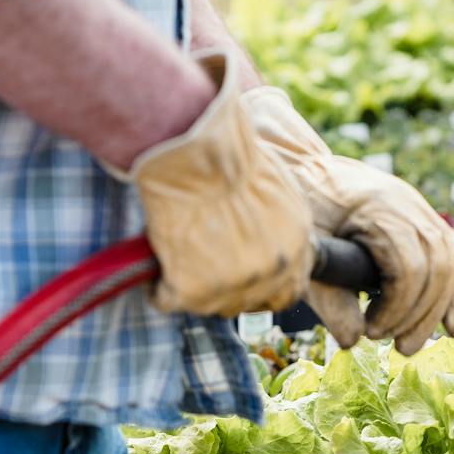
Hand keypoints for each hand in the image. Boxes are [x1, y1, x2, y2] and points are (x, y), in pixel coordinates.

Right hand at [129, 55, 314, 316]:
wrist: (193, 148)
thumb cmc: (226, 151)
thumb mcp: (274, 187)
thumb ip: (277, 224)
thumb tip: (264, 236)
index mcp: (297, 245)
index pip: (288, 290)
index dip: (264, 287)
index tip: (243, 277)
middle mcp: (273, 271)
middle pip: (250, 302)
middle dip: (228, 289)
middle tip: (203, 266)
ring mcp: (234, 286)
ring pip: (210, 305)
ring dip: (194, 285)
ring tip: (178, 256)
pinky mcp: (192, 290)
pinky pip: (168, 299)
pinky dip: (158, 286)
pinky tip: (155, 264)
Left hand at [242, 87, 453, 356]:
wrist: (304, 164)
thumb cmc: (300, 206)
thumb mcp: (307, 252)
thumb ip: (327, 298)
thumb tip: (354, 341)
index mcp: (378, 208)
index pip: (409, 268)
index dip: (397, 309)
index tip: (372, 332)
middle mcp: (407, 203)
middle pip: (437, 268)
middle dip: (422, 316)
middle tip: (399, 348)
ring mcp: (419, 207)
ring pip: (450, 261)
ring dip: (441, 309)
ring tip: (416, 342)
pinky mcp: (422, 215)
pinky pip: (452, 254)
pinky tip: (452, 322)